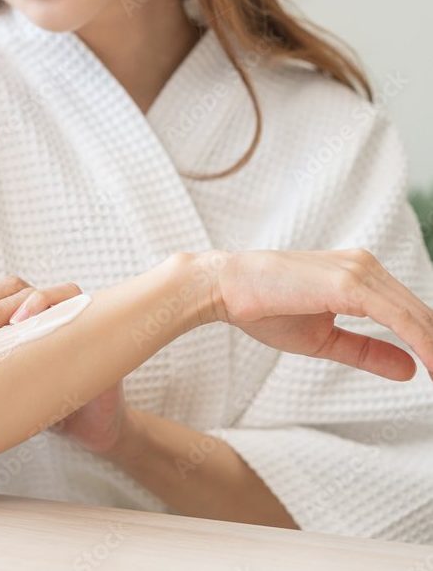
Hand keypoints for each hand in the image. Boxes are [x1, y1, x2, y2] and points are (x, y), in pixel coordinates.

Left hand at [0, 276, 128, 452]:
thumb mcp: (15, 378)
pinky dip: (66, 316)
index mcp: (33, 314)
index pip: (7, 292)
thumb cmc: (48, 399)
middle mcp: (56, 310)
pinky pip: (86, 315)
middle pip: (23, 291)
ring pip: (53, 294)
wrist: (90, 428)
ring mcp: (80, 318)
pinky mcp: (101, 335)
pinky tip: (50, 328)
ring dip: (30, 304)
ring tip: (14, 324)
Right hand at [203, 249, 432, 380]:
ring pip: (417, 317)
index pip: (411, 314)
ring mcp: (360, 272)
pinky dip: (422, 343)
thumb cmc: (264, 308)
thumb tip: (411, 370)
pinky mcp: (350, 283)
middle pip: (421, 314)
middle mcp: (365, 267)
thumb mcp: (324, 340)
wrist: (226, 287)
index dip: (431, 346)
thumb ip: (367, 351)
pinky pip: (399, 318)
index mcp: (359, 276)